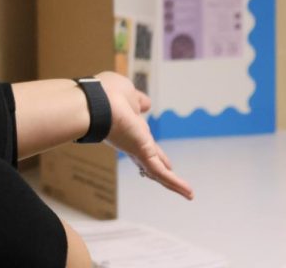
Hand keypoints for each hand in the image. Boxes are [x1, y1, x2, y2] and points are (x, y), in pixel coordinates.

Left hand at [94, 71, 193, 200]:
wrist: (96, 102)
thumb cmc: (106, 93)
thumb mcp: (128, 93)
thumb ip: (137, 100)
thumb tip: (145, 103)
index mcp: (128, 124)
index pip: (141, 137)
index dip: (149, 145)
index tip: (156, 152)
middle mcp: (132, 140)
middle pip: (149, 157)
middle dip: (160, 165)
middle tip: (170, 173)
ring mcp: (137, 149)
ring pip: (157, 170)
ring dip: (173, 182)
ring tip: (187, 193)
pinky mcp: (143, 154)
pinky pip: (162, 173)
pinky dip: (177, 184)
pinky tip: (189, 194)